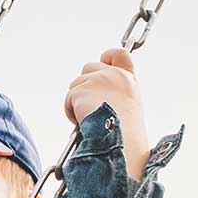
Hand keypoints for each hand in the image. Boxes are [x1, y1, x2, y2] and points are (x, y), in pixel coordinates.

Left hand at [65, 48, 150, 179]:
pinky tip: (82, 122)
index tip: (103, 61)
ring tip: (89, 119)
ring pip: (75, 84)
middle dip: (85, 85)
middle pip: (88, 67)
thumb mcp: (128, 108)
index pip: (120, 54)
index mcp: (128, 80)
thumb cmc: (125, 134)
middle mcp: (114, 75)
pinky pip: (68, 99)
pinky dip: (71, 111)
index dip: (108, 56)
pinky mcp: (81, 90)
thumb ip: (116, 93)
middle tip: (90, 106)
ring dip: (77, 101)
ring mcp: (97, 81)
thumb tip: (96, 94)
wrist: (120, 144)